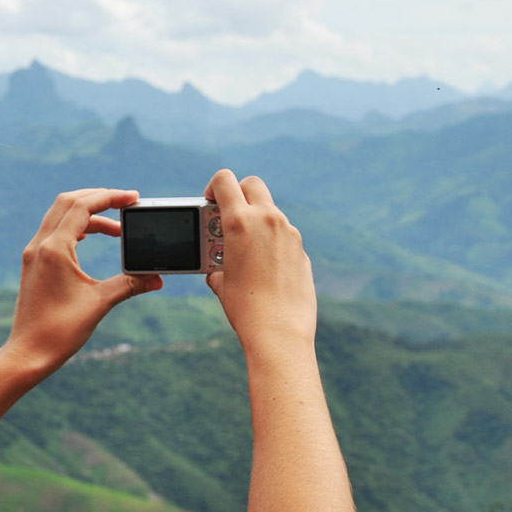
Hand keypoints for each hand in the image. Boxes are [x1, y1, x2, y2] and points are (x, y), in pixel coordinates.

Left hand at [1, 188, 162, 376]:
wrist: (28, 353)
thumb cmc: (59, 331)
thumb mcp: (100, 303)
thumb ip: (130, 284)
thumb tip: (157, 278)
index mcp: (54, 249)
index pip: (82, 206)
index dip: (110, 197)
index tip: (133, 198)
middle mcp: (40, 245)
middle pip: (68, 202)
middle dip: (99, 198)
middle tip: (125, 203)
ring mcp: (33, 254)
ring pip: (60, 216)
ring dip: (88, 214)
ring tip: (116, 229)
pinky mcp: (33, 264)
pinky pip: (54, 232)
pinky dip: (75, 228)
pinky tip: (90, 238)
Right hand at [205, 169, 314, 352]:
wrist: (279, 331)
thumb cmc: (244, 307)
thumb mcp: (220, 280)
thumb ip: (217, 260)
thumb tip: (217, 264)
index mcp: (240, 221)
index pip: (224, 180)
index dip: (213, 187)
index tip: (210, 201)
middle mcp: (267, 219)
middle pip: (253, 184)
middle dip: (239, 194)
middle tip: (229, 216)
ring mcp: (289, 232)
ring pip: (270, 210)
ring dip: (257, 220)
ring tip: (244, 250)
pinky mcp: (301, 249)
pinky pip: (283, 234)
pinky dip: (272, 241)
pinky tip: (264, 267)